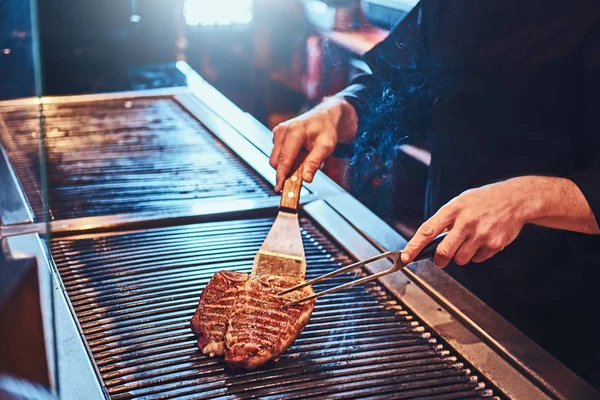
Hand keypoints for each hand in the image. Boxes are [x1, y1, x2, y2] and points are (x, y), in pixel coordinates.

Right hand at [270, 97, 356, 191]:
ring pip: (275, 158)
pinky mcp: (277, 134)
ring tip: (302, 161)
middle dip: (284, 172)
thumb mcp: (326, 147)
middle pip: (276, 160)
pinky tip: (298, 155)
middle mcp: (283, 130)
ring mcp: (278, 132)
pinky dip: (285, 159)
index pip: (284, 158)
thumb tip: (306, 179)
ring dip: (286, 165)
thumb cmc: (326, 130)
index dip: (281, 175)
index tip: (279, 187)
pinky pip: (277, 153)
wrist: (325, 117)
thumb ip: (314, 163)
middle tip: (299, 176)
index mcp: (295, 131)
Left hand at [401, 179, 531, 267]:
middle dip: (439, 260)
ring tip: (469, 241)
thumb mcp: (460, 202)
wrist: (516, 199)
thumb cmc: (483, 200)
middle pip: (443, 252)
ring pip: (460, 259)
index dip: (414, 246)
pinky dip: (476, 254)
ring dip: (460, 256)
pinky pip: (477, 259)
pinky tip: (483, 240)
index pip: (427, 230)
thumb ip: (445, 220)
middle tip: (440, 259)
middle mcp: (466, 221)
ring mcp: (481, 234)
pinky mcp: (494, 244)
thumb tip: (428, 242)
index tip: (406, 256)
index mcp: (453, 209)